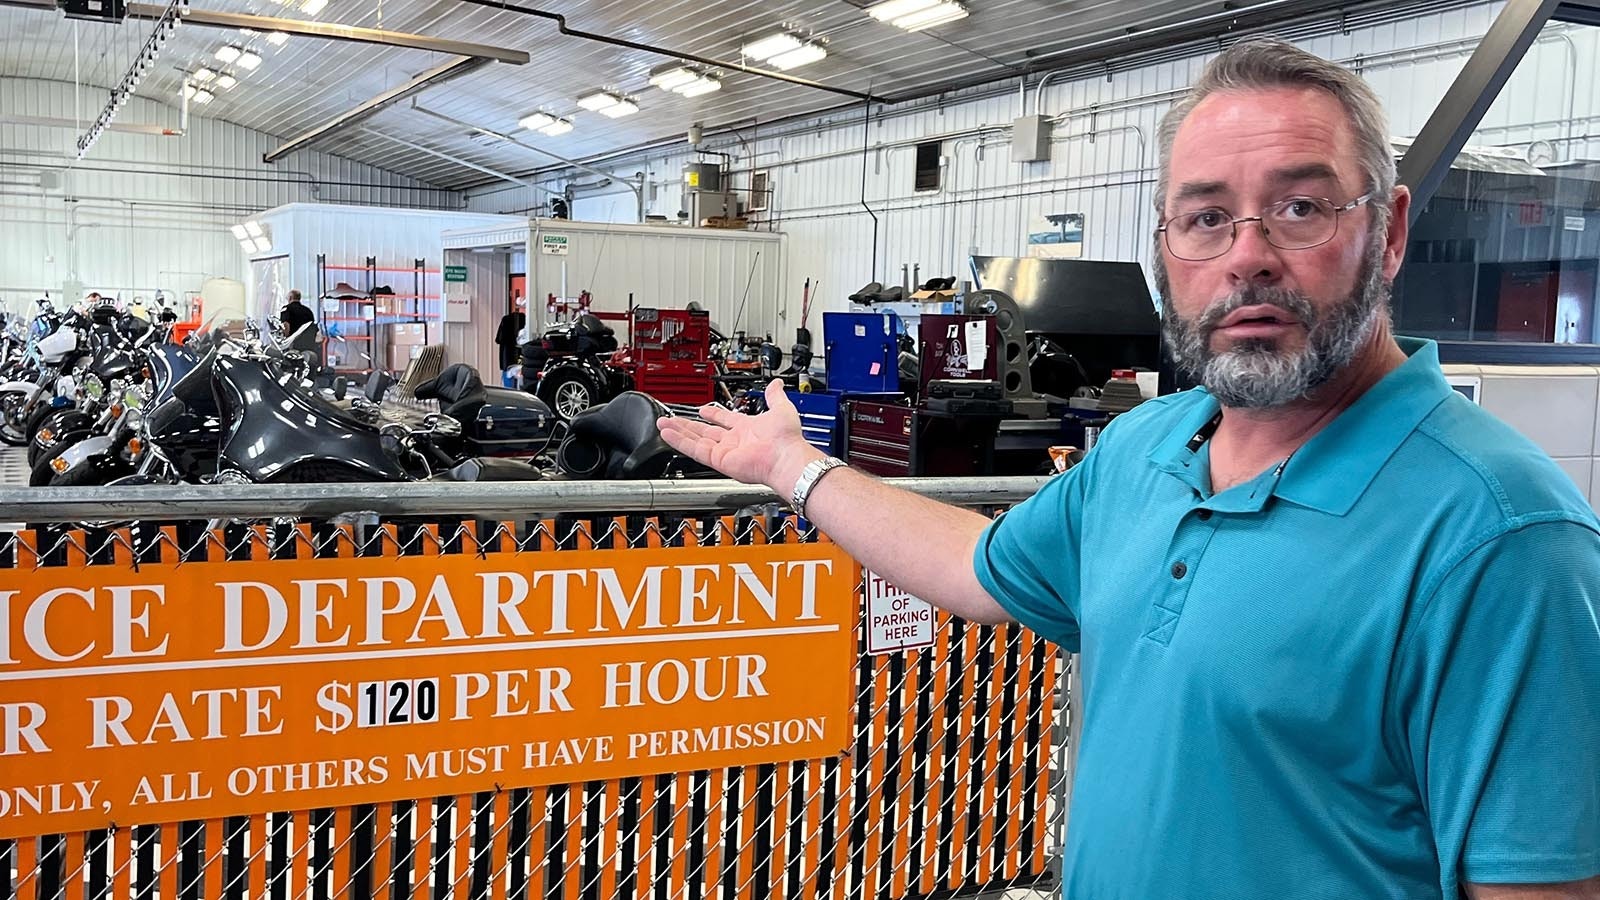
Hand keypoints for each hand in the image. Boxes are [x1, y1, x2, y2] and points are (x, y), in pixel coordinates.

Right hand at [658, 379, 822, 489]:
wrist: (786, 457)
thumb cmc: (787, 439)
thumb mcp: (781, 408)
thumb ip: (774, 396)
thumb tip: (777, 384)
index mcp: (747, 429)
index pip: (725, 420)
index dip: (713, 414)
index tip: (703, 409)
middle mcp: (735, 441)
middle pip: (705, 431)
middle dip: (688, 425)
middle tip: (672, 418)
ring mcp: (725, 451)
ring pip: (696, 440)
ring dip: (679, 432)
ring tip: (663, 424)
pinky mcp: (718, 460)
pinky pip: (694, 450)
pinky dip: (680, 442)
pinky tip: (668, 433)